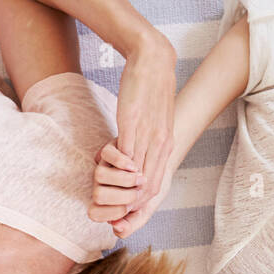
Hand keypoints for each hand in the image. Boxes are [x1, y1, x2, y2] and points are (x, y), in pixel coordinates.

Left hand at [89, 141, 174, 236]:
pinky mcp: (110, 149)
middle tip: (138, 193)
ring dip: (123, 180)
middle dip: (121, 197)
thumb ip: (132, 224)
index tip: (130, 209)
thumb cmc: (148, 192)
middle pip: (98, 195)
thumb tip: (116, 227)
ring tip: (142, 179)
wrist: (157, 167)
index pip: (95, 213)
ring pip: (100, 175)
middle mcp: (100, 186)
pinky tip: (136, 167)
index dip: (112, 213)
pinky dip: (122, 162)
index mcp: (105, 204)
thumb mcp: (144, 211)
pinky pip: (107, 155)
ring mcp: (103, 167)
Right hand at [114, 31, 175, 211]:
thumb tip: (143, 157)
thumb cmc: (153, 89)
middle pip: (147, 184)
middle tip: (118, 213)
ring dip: (122, 188)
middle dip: (133, 202)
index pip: (156, 183)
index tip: (131, 211)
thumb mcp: (159, 119)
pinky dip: (116, 168)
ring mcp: (146, 134)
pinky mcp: (130, 123)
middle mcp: (159, 143)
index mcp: (166, 144)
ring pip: (136, 173)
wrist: (153, 60)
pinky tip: (107, 173)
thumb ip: (153, 140)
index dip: (144, 201)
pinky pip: (124, 153)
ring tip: (110, 197)